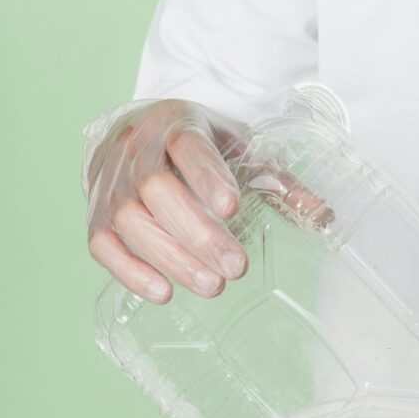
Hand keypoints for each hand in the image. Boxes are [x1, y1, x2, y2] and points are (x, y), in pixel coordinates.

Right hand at [86, 97, 332, 303]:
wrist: (134, 135)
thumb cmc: (194, 149)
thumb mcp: (238, 150)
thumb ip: (278, 182)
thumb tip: (324, 216)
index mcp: (176, 124)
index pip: (186, 146)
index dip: (206, 176)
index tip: (231, 206)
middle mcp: (135, 149)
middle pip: (156, 189)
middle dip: (198, 233)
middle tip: (235, 269)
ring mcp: (110, 182)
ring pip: (128, 220)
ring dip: (170, 258)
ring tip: (212, 287)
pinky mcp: (95, 214)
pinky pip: (102, 244)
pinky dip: (130, 271)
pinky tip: (162, 293)